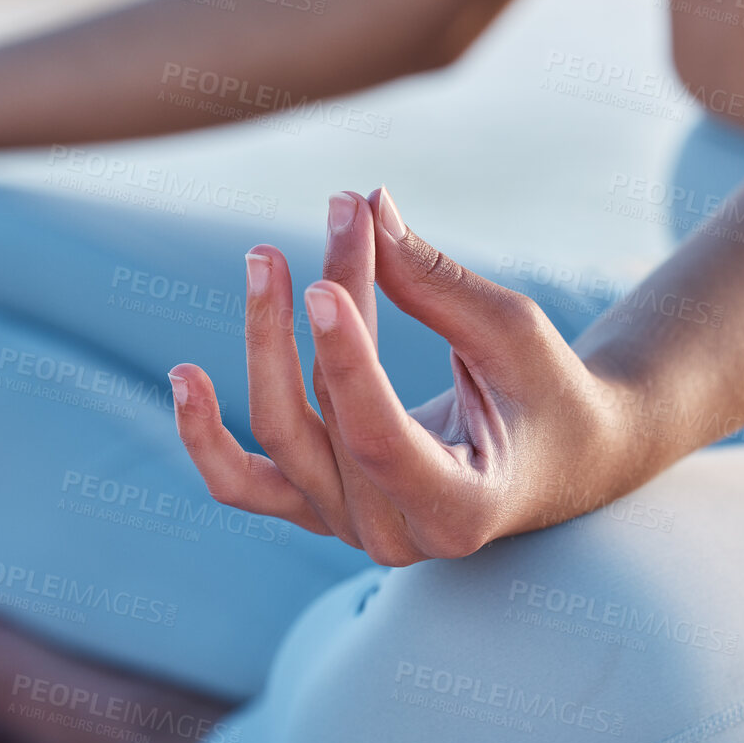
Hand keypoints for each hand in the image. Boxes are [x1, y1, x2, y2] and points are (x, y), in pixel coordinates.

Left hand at [170, 188, 631, 565]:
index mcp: (461, 511)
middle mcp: (394, 536)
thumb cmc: (545, 393)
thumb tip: (366, 206)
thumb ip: (435, 283)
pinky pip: (240, 481)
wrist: (557, 455)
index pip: (379, 441)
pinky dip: (205, 436)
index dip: (344, 362)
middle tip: (342, 213)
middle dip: (326, 308)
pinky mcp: (315, 504)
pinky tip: (186, 377)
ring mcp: (345, 526)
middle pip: (325, 418)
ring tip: (261, 260)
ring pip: (277, 439)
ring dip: (263, 344)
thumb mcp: (512, 335)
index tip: (321, 281)